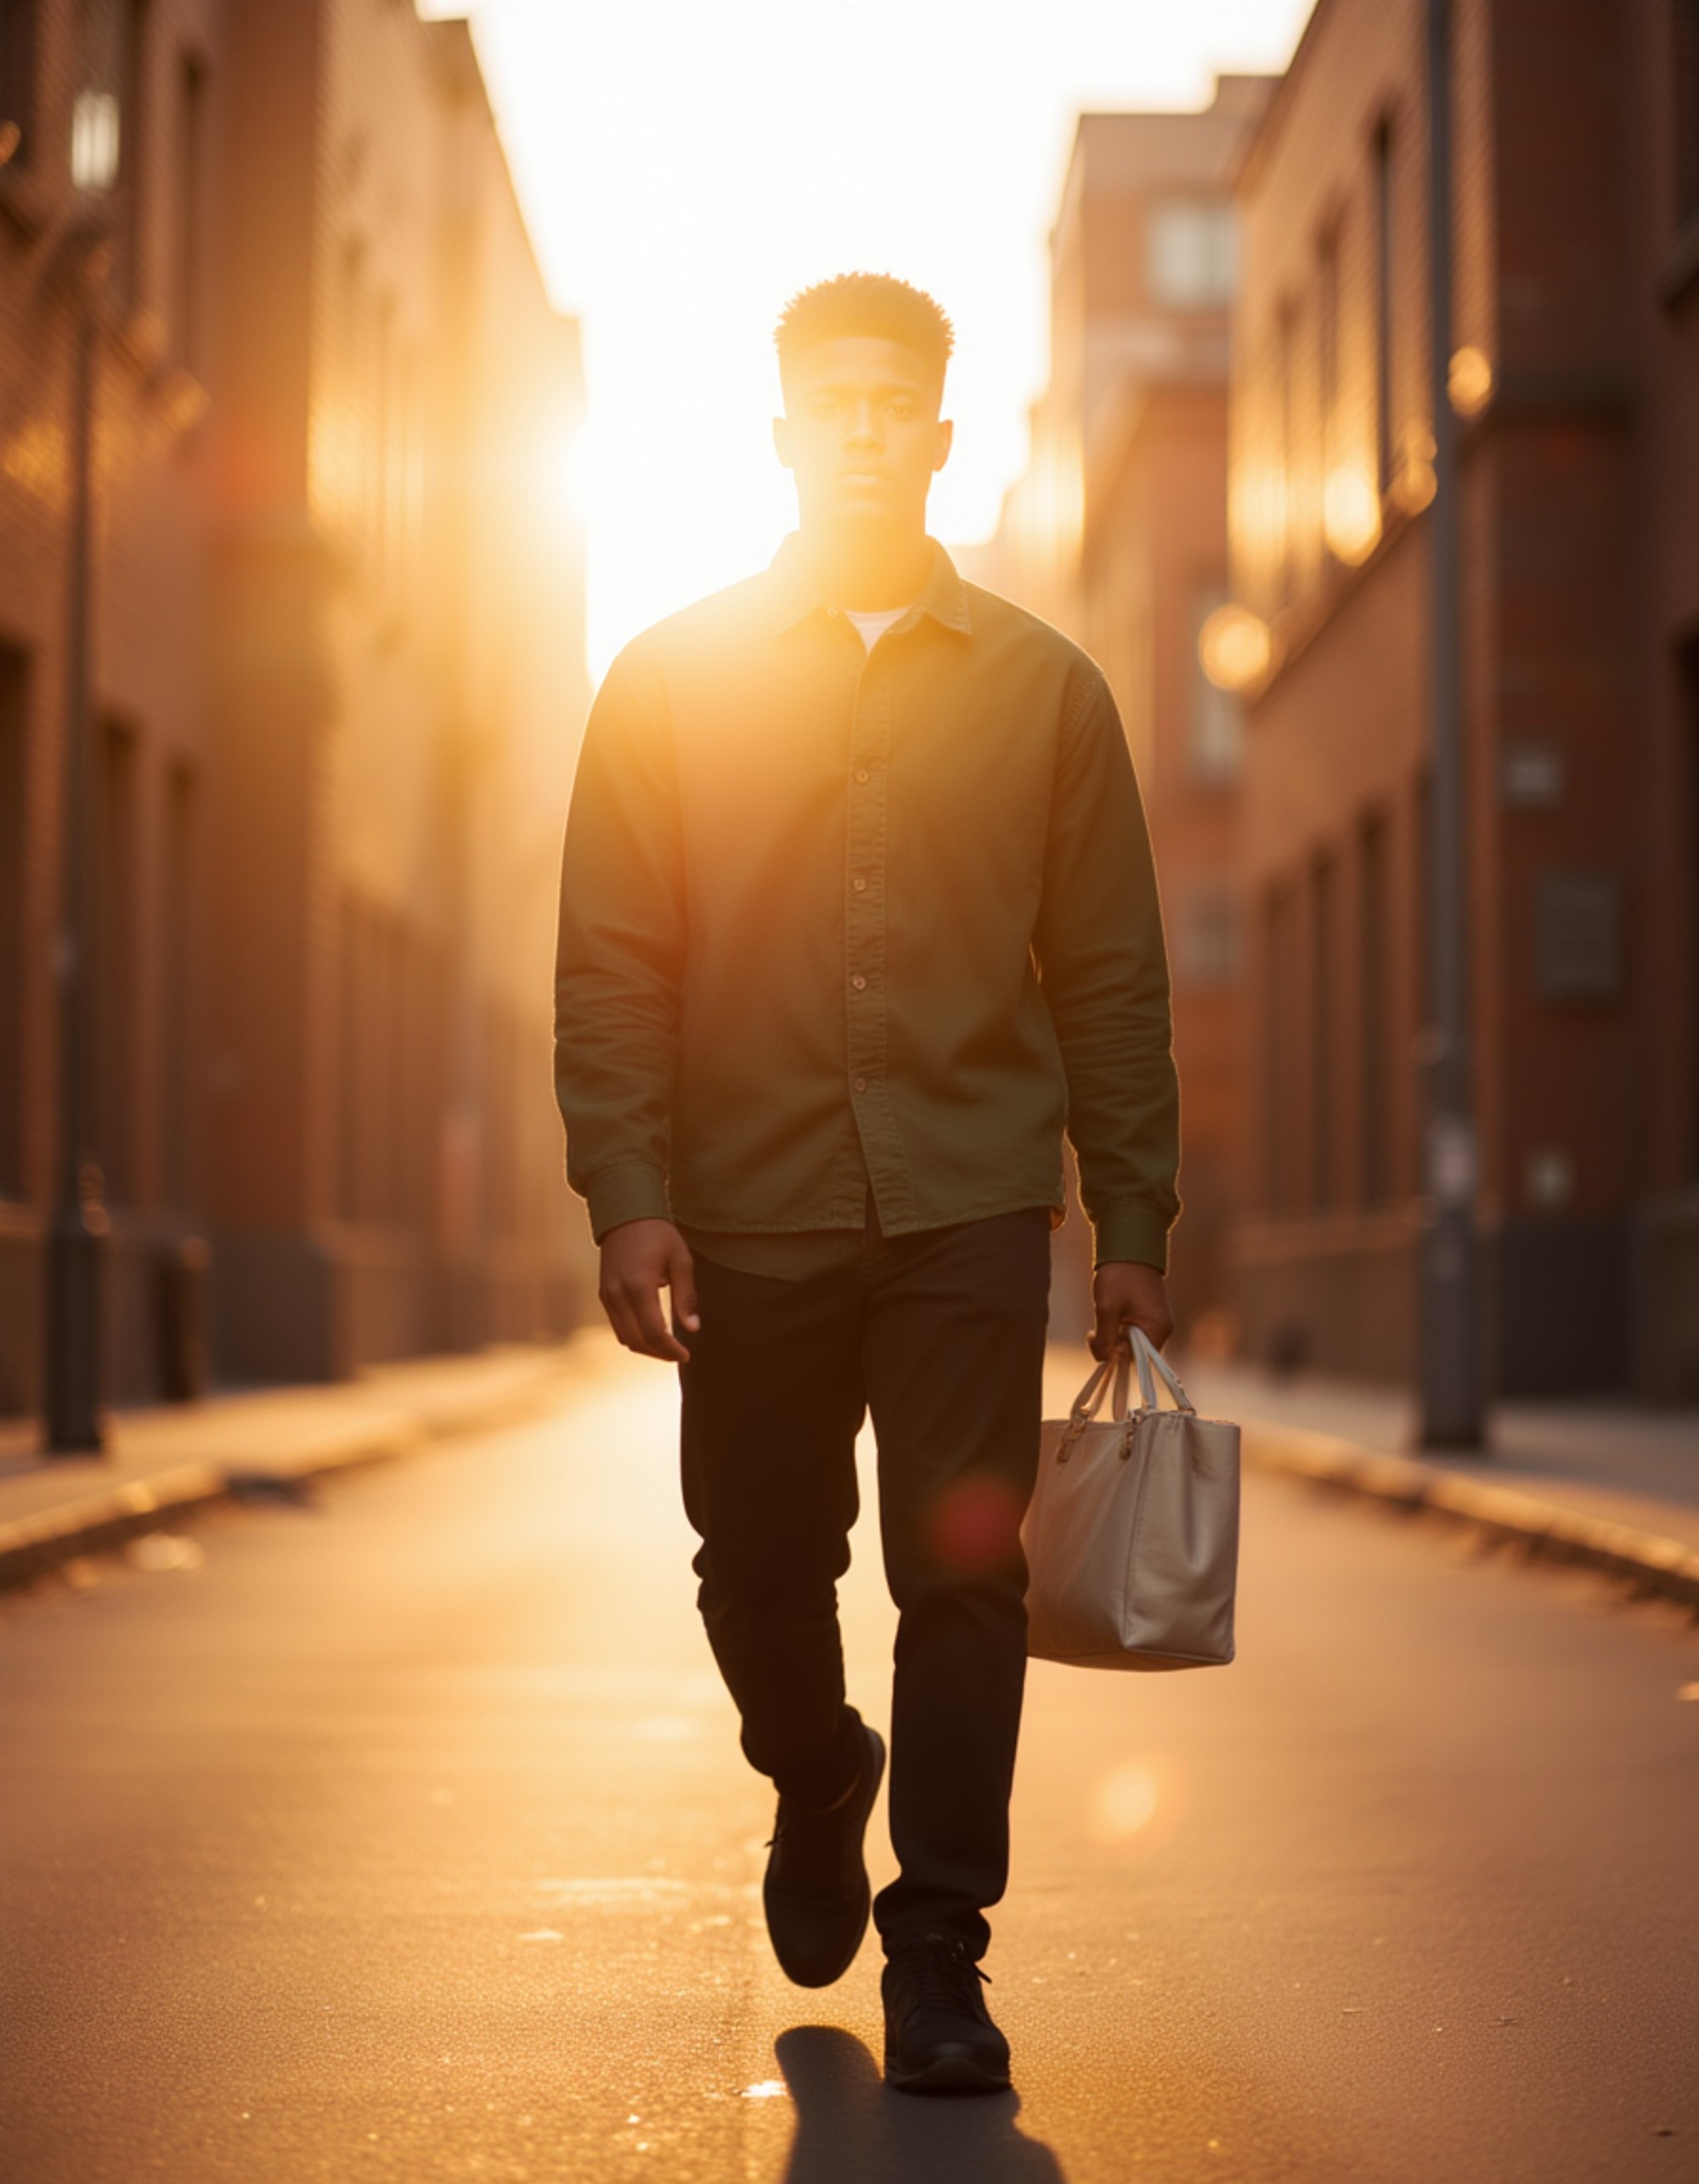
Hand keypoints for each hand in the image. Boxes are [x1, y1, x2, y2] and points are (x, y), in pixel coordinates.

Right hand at [598, 1219, 700, 1362]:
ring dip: (646, 1348)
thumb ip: (686, 1296)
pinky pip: (617, 1325)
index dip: (671, 1350)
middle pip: (637, 1341)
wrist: (625, 1213)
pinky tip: (651, 1333)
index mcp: (638, 1285)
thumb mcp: (680, 1260)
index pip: (654, 1332)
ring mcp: (607, 1295)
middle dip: (659, 1353)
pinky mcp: (604, 1294)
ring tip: (667, 1347)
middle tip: (679, 1355)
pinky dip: (634, 1336)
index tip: (686, 1355)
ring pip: (625, 1337)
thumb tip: (693, 1328)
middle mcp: (618, 1294)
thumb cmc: (658, 1234)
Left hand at [1090, 1261, 1172, 1360]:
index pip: (1136, 1359)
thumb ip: (1105, 1338)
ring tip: (1104, 1316)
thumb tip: (1103, 1359)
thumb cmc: (1119, 1276)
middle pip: (1134, 1353)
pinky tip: (1111, 1313)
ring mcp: (1158, 1321)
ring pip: (1132, 1342)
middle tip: (1095, 1330)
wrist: (1130, 1247)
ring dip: (1115, 1335)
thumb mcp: (1106, 1308)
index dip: (1115, 1354)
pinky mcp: (1152, 1314)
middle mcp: (1163, 1329)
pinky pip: (1135, 1331)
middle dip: (1113, 1344)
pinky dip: (1120, 1327)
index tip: (1098, 1338)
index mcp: (1157, 1329)